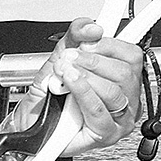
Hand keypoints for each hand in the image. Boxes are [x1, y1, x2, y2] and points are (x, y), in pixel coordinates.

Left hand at [13, 17, 143, 155]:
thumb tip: (90, 27)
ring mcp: (120, 118)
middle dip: (93, 60)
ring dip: (87, 76)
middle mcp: (125, 97)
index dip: (112, 42)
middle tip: (70, 58)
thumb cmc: (48, 100)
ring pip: (114, 90)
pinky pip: (100, 109)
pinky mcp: (107, 134)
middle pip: (125, 71)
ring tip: (66, 73)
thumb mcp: (58, 62)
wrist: (29, 128)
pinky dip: (83, 93)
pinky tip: (71, 85)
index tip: (92, 34)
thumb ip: (73, 39)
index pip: (131, 54)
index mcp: (121, 78)